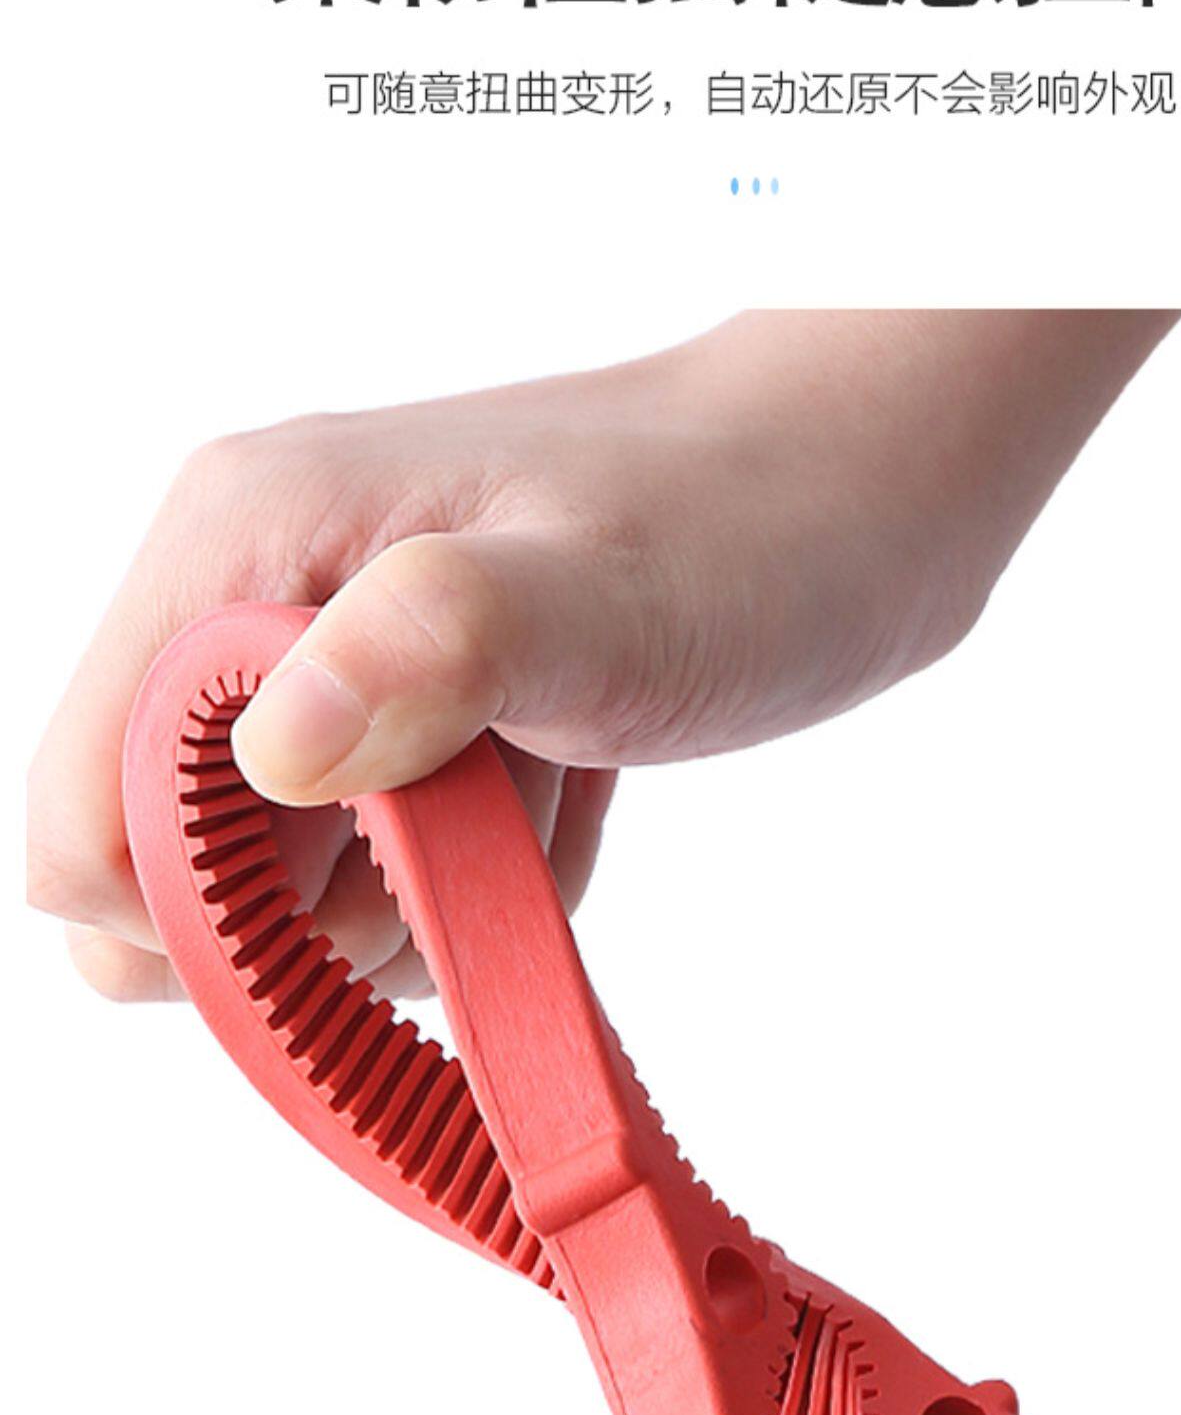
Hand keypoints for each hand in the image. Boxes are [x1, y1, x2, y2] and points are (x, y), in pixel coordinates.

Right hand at [28, 310, 1175, 999]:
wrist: (862, 488)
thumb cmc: (748, 521)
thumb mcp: (608, 594)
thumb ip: (435, 649)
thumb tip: (274, 747)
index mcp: (242, 546)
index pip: (84, 815)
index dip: (194, 916)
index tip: (364, 902)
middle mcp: (254, 604)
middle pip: (167, 877)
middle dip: (312, 925)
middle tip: (464, 857)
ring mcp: (326, 665)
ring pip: (283, 896)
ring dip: (414, 906)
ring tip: (536, 801)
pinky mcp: (402, 718)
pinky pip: (384, 879)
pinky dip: (475, 887)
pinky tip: (560, 799)